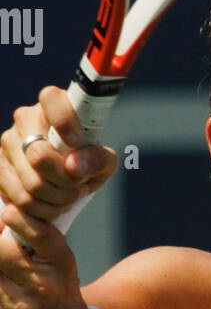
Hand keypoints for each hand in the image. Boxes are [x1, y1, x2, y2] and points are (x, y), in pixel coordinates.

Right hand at [0, 86, 117, 221]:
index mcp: (53, 105)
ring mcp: (8, 143)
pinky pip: (20, 199)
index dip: (64, 121)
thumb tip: (75, 166)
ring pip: (31, 183)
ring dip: (56, 200)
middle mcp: (25, 119)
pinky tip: (54, 206)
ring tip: (69, 197)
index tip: (77, 143)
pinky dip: (42, 210)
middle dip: (66, 181)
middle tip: (78, 186)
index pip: (52, 99)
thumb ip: (98, 159)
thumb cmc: (85, 161)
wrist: (64, 177)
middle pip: (40, 156)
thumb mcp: (103, 161)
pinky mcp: (0, 169)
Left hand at [0, 203, 87, 308]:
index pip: (39, 233)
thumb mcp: (57, 260)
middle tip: (1, 253)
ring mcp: (21, 308)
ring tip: (4, 273)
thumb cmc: (55, 288)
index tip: (7, 214)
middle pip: (0, 252)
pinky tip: (0, 288)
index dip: (18, 218)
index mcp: (59, 263)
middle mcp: (43, 286)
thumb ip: (33, 238)